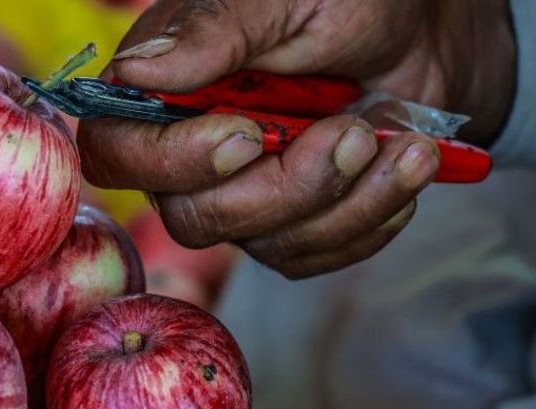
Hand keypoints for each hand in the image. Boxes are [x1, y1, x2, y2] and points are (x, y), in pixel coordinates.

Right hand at [79, 0, 515, 277]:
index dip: (171, 164)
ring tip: (400, 145)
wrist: (418, 32)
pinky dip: (369, 219)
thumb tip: (137, 71)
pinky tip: (402, 169)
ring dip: (343, 203)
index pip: (117, 153)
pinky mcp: (290, 227)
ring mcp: (240, 197)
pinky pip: (312, 255)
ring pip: (263, 244)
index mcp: (160, 92)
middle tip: (352, 133)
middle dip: (285, 188)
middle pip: (194, 218)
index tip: (246, 136)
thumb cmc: (344, 0)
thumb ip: (213, 31)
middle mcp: (188, 156)